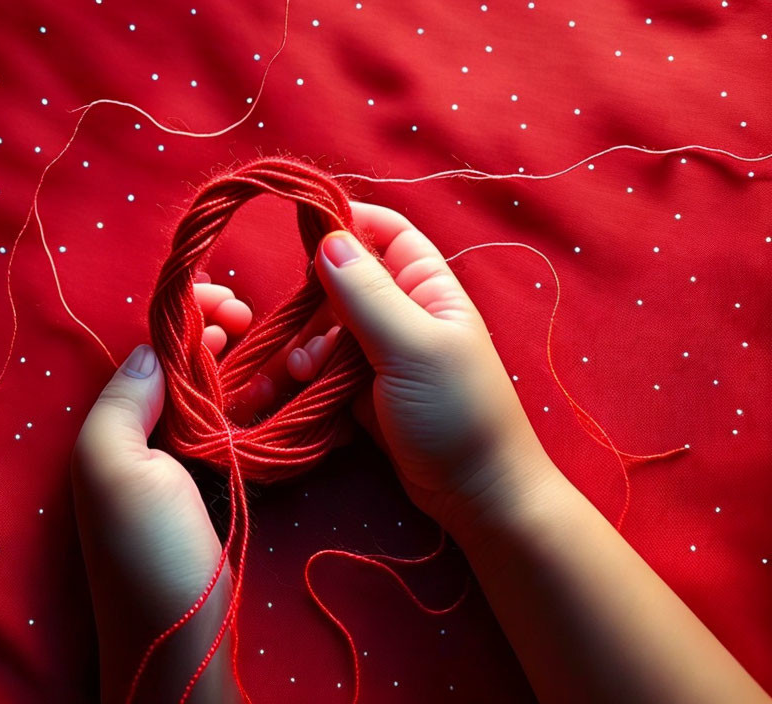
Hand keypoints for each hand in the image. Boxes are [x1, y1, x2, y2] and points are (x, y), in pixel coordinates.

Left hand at [70, 276, 260, 702]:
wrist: (183, 643)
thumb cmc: (147, 556)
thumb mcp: (115, 471)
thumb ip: (123, 401)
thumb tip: (150, 348)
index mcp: (116, 427)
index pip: (148, 349)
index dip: (184, 315)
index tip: (228, 302)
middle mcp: (146, 439)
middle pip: (182, 365)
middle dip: (216, 330)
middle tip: (252, 318)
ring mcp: (183, 466)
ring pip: (213, 395)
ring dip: (242, 363)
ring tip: (272, 350)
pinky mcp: (217, 490)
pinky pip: (235, 431)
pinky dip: (255, 405)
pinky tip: (277, 393)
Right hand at [290, 201, 558, 535]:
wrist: (477, 496)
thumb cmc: (456, 413)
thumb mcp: (413, 347)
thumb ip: (368, 294)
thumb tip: (328, 238)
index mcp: (427, 288)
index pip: (386, 233)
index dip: (346, 224)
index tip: (300, 233)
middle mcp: (404, 314)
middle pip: (343, 286)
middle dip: (313, 308)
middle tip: (299, 343)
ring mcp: (384, 355)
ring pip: (328, 332)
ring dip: (306, 351)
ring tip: (300, 377)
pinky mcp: (367, 392)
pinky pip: (328, 373)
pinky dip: (310, 383)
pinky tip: (297, 398)